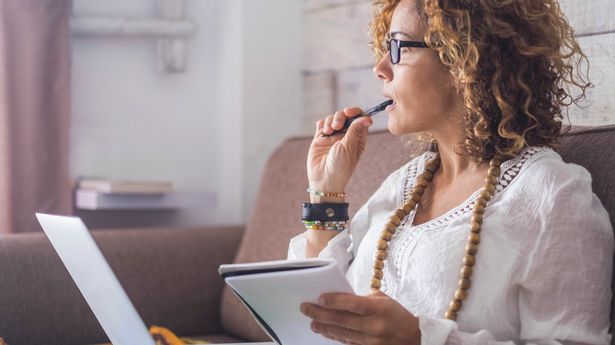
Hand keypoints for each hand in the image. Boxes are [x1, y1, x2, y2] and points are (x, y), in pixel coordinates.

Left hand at [300, 291, 420, 344]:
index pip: (352, 303)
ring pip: (342, 334)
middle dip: (321, 314)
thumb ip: (363, 299)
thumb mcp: (383, 300)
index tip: (319, 298)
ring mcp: (371, 341)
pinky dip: (335, 337)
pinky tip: (326, 332)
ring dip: (324, 327)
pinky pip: (348, 343)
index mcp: (379, 309)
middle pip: (342, 319)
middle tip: (306, 309)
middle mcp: (374, 326)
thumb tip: (340, 299)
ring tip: (312, 322)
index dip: (334, 301)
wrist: (414, 338)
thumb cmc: (397, 315)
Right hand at [307, 107, 372, 192]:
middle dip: (340, 116)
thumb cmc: (340, 166)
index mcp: (357, 137)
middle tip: (336, 126)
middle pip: (345, 115)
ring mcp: (333, 136)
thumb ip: (355, 130)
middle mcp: (346, 135)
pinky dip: (322, 125)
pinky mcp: (321, 138)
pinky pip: (321, 124)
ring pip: (332, 118)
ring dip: (330, 121)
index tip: (348, 112)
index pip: (359, 118)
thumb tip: (367, 118)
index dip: (355, 112)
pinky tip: (322, 133)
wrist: (324, 179)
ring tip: (328, 132)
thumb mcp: (349, 147)